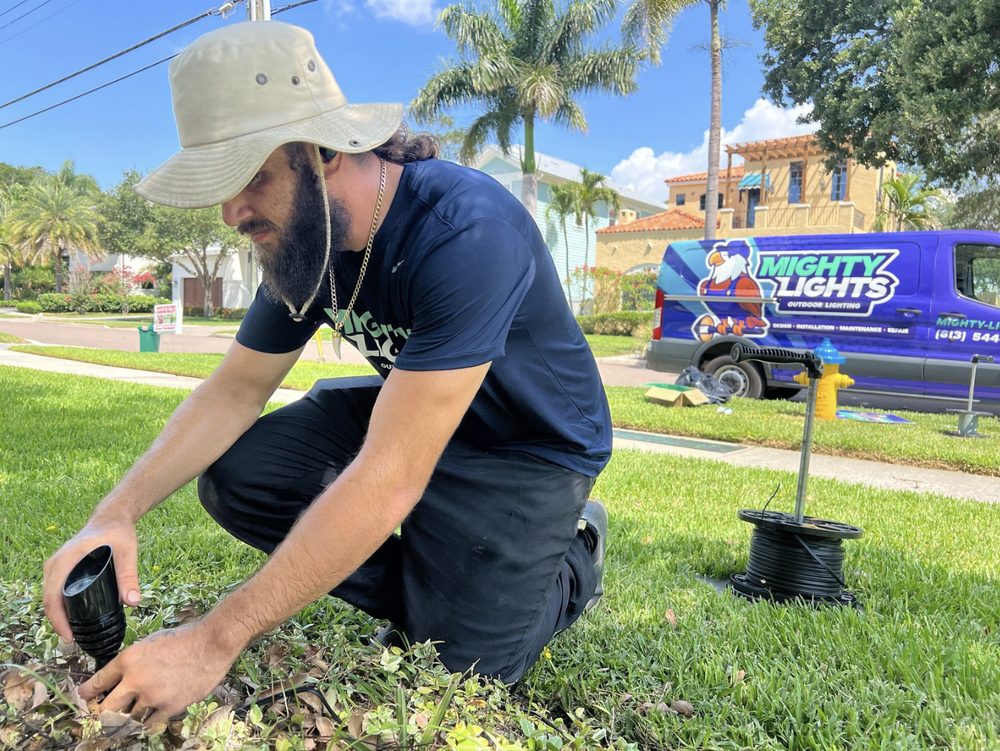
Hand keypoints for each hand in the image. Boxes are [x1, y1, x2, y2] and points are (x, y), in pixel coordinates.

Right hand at [43, 516, 140, 641]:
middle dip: (58, 622)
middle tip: (74, 640)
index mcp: (66, 560)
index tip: (69, 636)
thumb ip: (129, 576)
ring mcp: (55, 565)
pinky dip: (59, 605)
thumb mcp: (127, 552)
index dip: (57, 620)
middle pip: (49, 599)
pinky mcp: (60, 567)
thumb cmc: (118, 532)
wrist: (111, 517)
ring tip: (74, 633)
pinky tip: (72, 617)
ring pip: (50, 596)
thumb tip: (133, 603)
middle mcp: (55, 563)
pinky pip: (54, 590)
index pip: (53, 596)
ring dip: (58, 615)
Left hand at [78, 622, 236, 724]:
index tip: (83, 698)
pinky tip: (152, 713)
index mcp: (128, 659)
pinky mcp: (169, 707)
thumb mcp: (150, 643)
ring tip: (131, 714)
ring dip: (129, 717)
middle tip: (102, 716)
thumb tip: (121, 678)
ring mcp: (152, 696)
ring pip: (128, 719)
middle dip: (102, 714)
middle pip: (106, 709)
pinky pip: (150, 722)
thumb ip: (133, 662)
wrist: (212, 643)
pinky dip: (149, 719)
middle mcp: (135, 679)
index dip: (86, 694)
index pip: (97, 683)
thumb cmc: (184, 638)